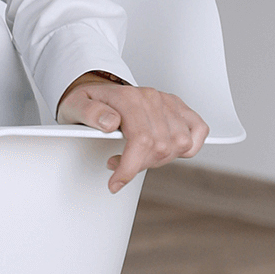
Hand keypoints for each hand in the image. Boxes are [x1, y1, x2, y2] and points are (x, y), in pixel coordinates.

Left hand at [55, 74, 207, 193]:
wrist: (99, 91)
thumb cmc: (89, 101)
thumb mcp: (75, 106)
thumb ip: (89, 113)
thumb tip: (109, 123)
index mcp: (128, 98)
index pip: (141, 139)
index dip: (130, 168)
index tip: (116, 183)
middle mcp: (151, 98)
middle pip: (161, 146)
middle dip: (141, 166)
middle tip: (122, 166)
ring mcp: (167, 102)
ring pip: (180, 143)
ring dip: (160, 159)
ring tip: (139, 157)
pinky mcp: (179, 108)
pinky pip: (199, 130)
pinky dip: (188, 147)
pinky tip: (168, 151)